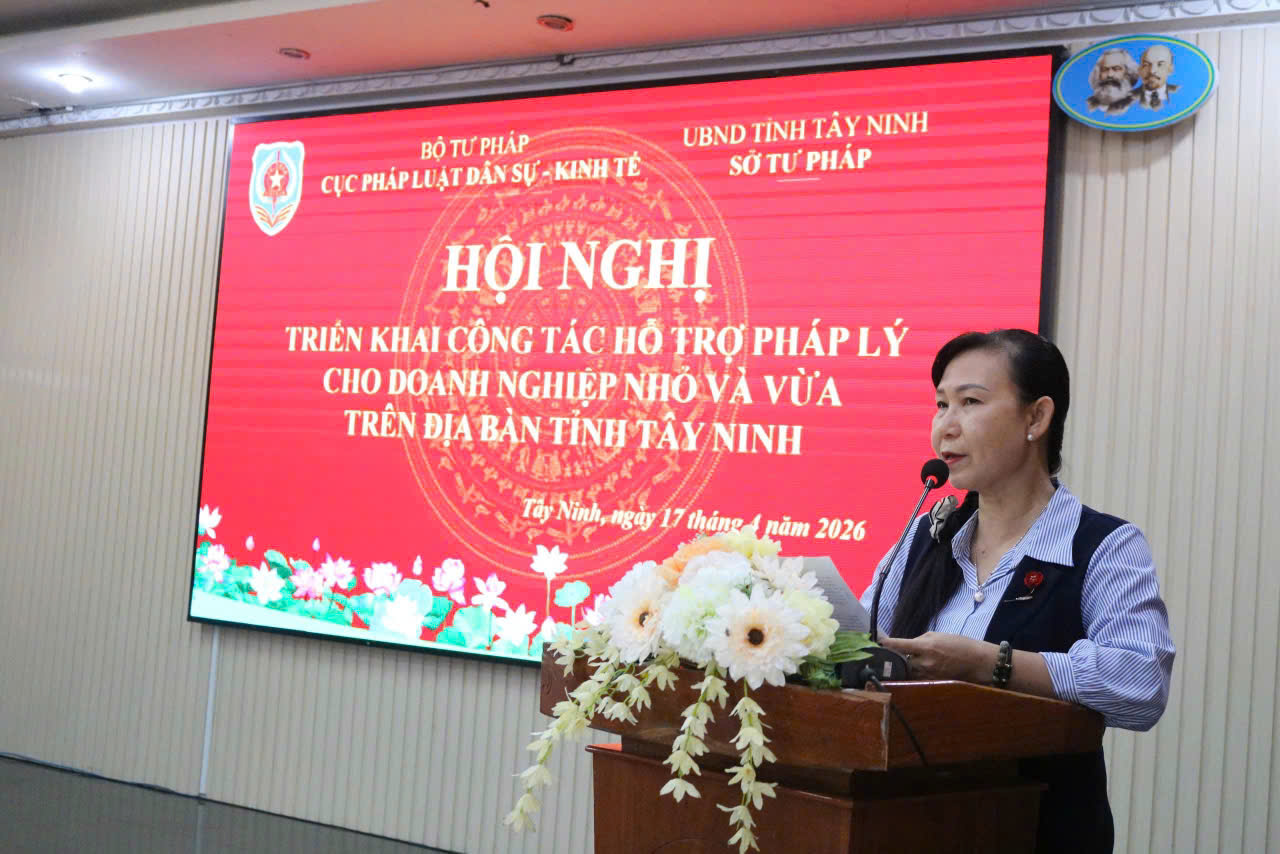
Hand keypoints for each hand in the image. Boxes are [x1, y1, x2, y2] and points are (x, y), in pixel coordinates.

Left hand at [879, 632, 995, 682]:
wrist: (977, 662)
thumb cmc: (959, 644)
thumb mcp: (937, 636)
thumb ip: (919, 640)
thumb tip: (906, 645)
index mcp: (926, 647)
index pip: (900, 645)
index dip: (887, 644)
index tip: (877, 642)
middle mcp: (925, 663)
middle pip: (901, 662)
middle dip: (897, 658)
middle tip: (893, 654)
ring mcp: (928, 675)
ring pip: (908, 672)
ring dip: (906, 666)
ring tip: (907, 661)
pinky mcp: (933, 683)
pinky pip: (917, 679)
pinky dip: (914, 674)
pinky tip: (916, 670)